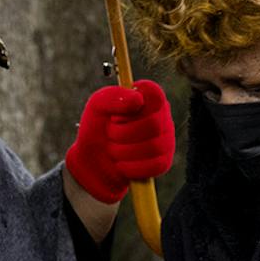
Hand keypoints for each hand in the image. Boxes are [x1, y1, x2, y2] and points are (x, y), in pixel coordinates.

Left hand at [65, 79, 175, 204]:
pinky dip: (131, 167)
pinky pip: (154, 166)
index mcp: (149, 98)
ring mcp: (166, 140)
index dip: (133, 102)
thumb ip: (113, 97)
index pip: (154, 93)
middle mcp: (162, 116)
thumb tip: (138, 99)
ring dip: (123, 151)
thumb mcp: (97, 106)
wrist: (92, 161)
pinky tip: (121, 164)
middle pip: (153, 123)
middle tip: (110, 133)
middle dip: (122, 132)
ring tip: (113, 149)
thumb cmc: (98, 127)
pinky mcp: (163, 162)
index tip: (116, 111)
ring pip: (153, 147)